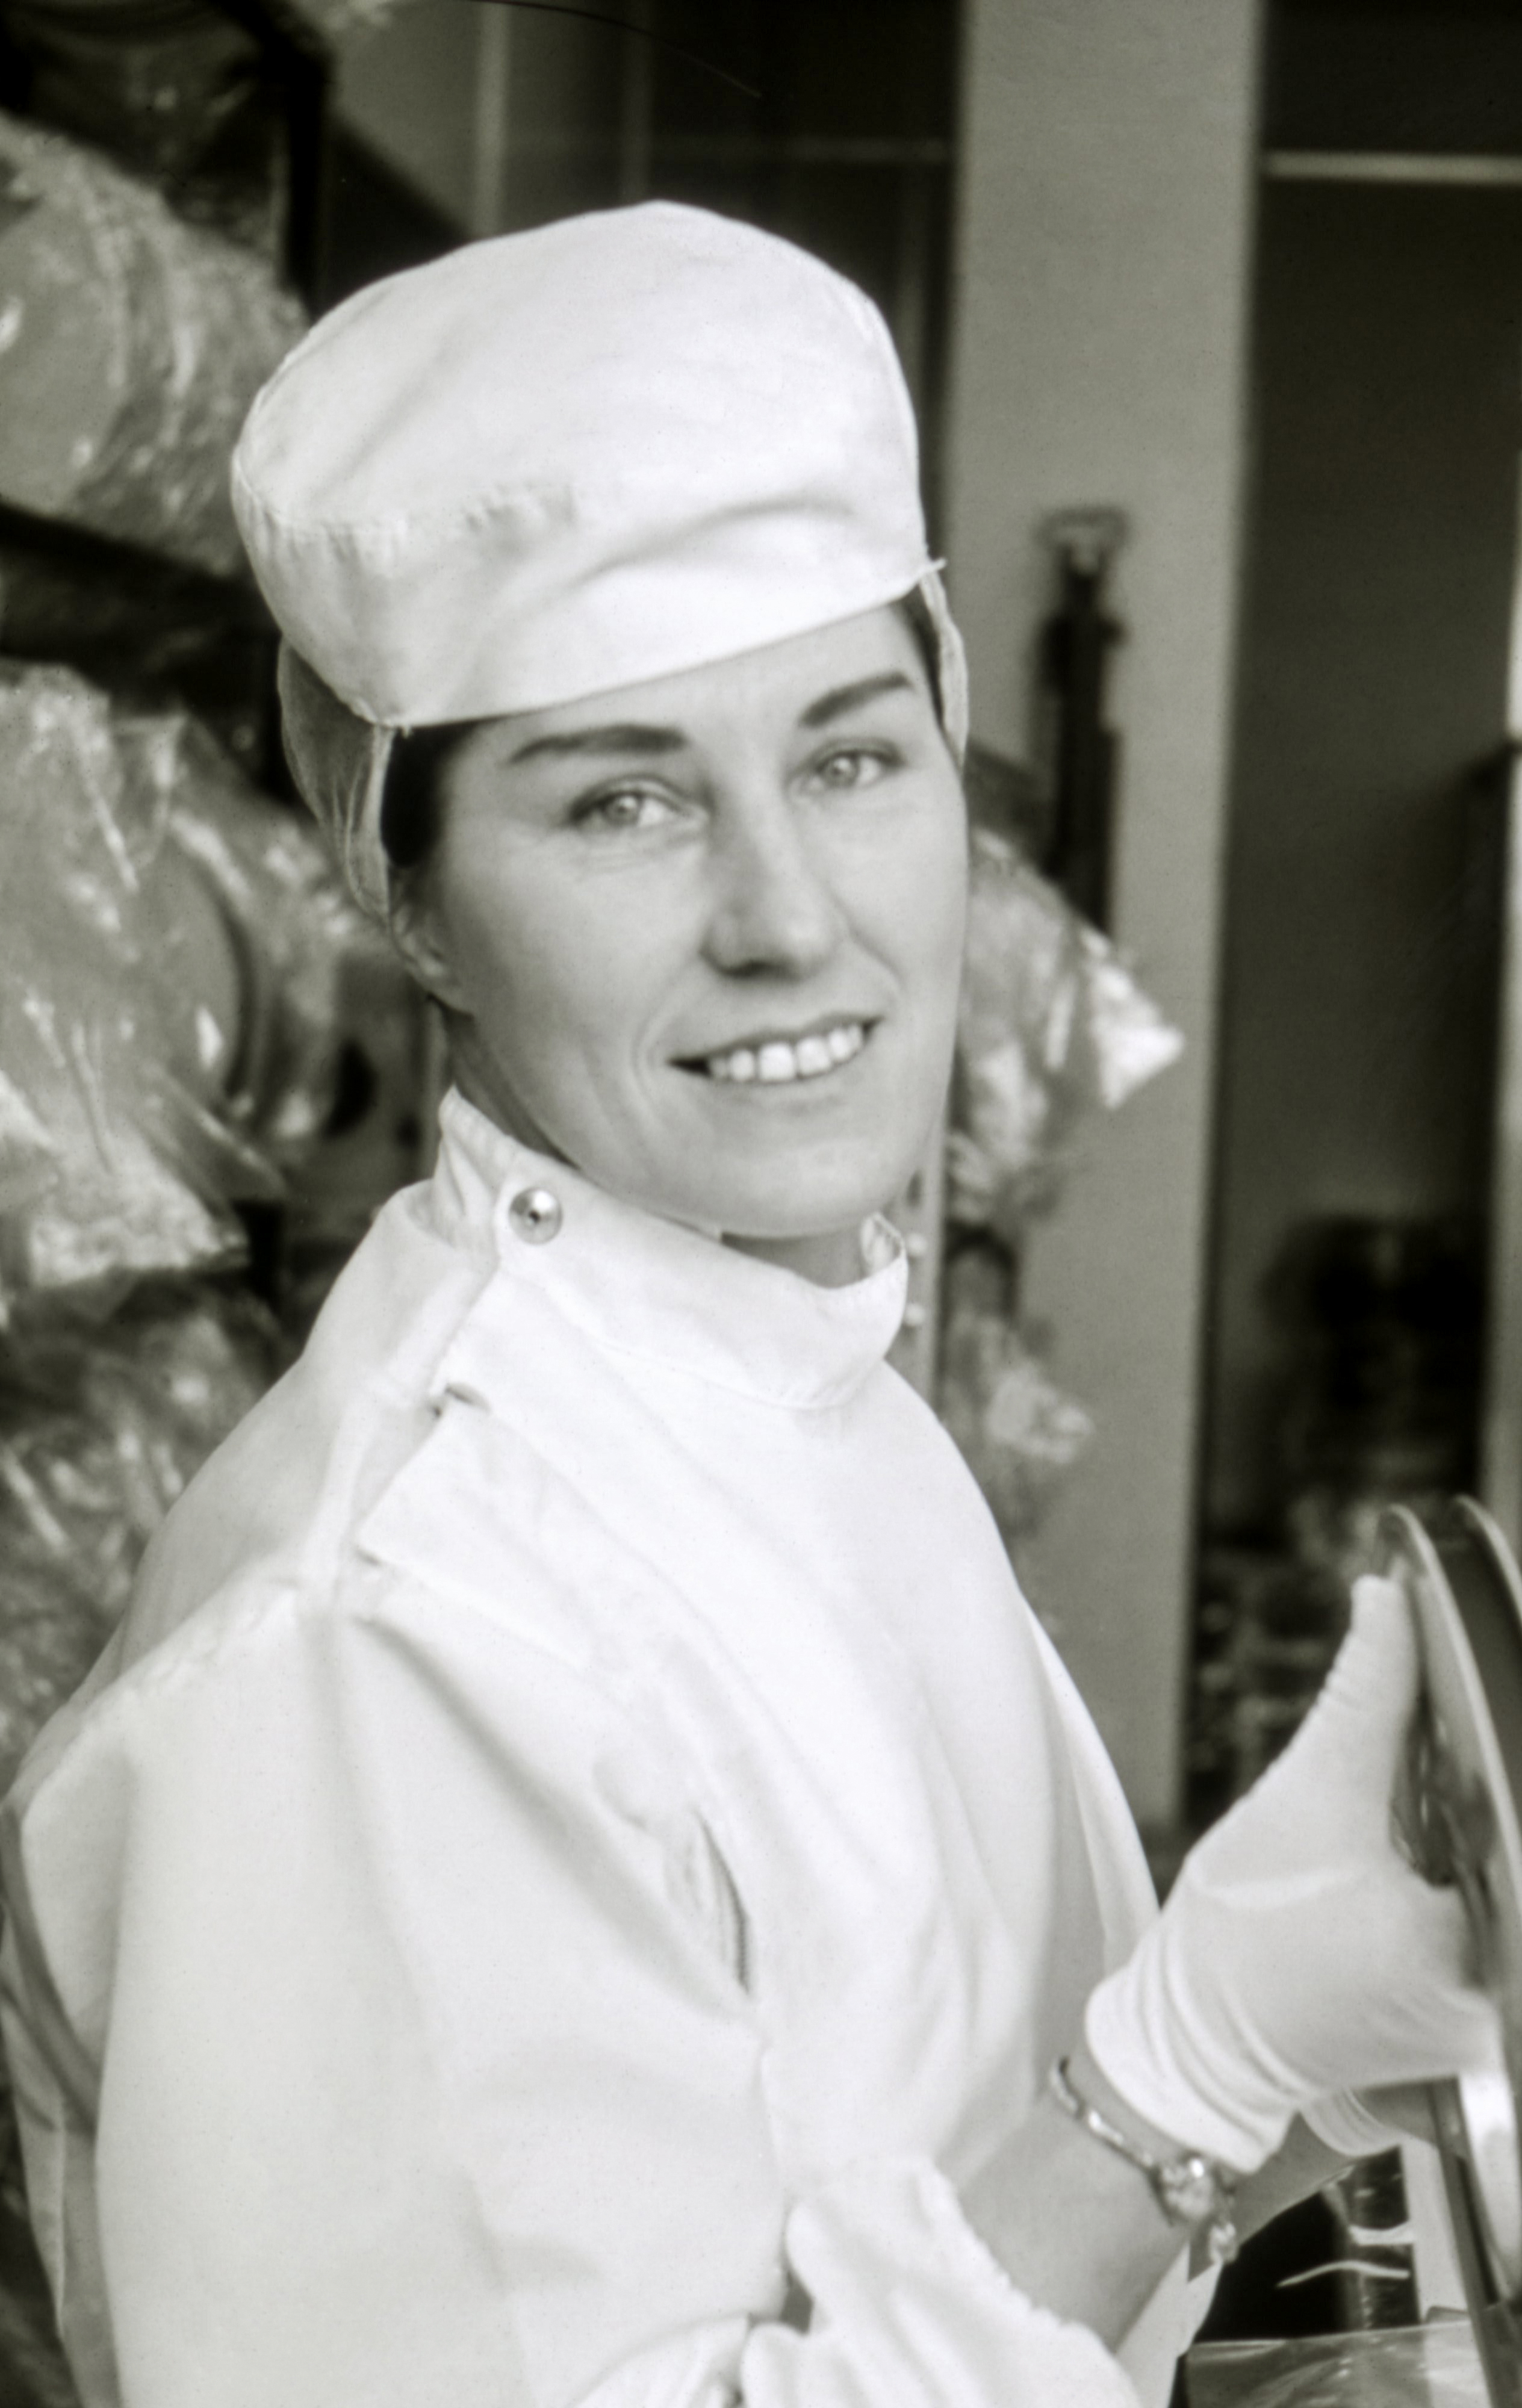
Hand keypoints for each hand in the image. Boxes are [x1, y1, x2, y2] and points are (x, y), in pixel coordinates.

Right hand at [1084, 1576, 1501, 2172]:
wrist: (1191, 2043)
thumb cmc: (1237, 1948)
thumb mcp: (1305, 1796)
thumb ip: (1364, 1691)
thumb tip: (1387, 1602)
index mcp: (1486, 1958)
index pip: (1506, 1811)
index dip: (1483, 1756)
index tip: (1451, 1726)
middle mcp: (1502, 1999)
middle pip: (1501, 1852)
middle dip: (1466, 1797)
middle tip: (1413, 1782)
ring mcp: (1491, 2017)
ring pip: (1492, 1879)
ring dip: (1466, 1831)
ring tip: (1402, 1828)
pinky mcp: (1471, 2018)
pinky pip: (1483, 1916)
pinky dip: (1458, 1870)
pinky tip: (1412, 1852)